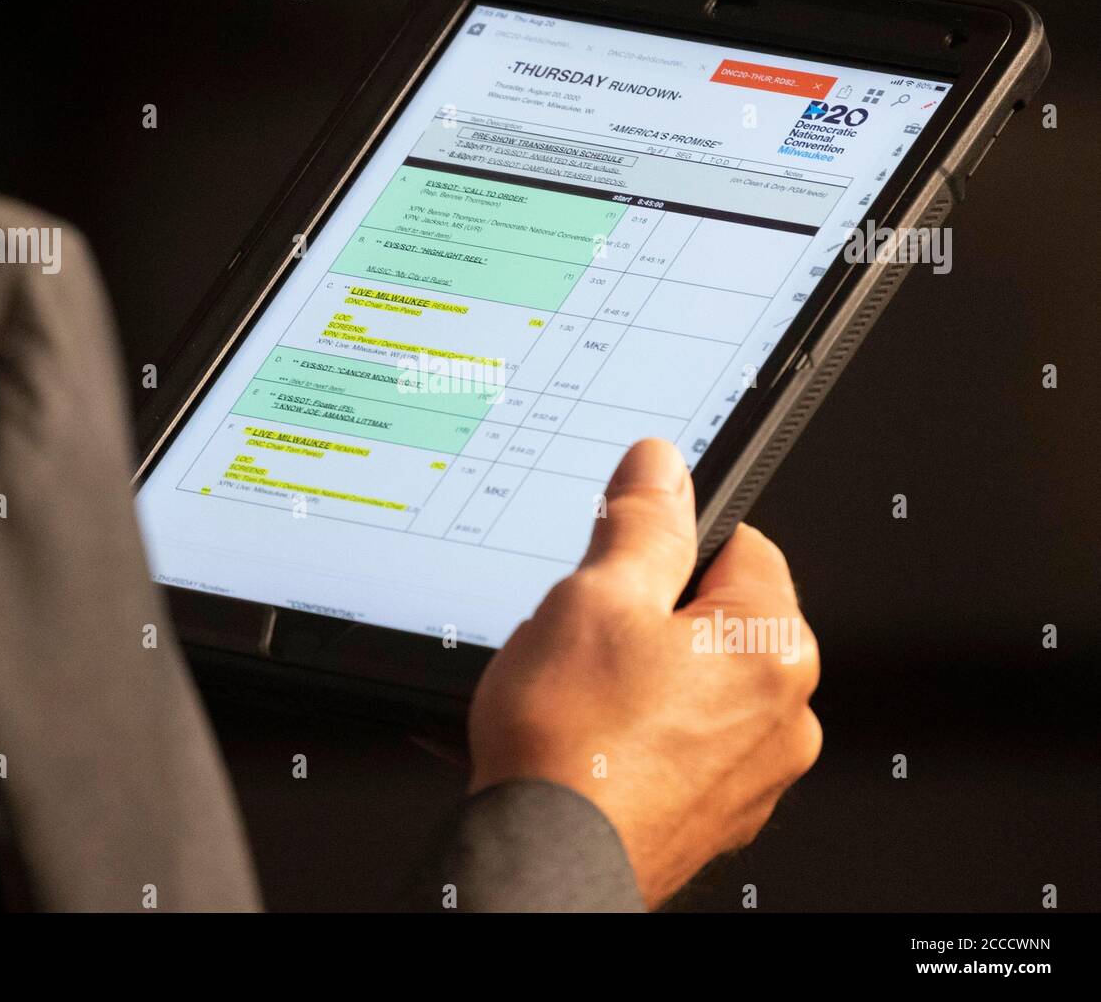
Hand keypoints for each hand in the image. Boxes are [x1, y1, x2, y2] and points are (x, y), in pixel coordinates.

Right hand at [467, 438, 820, 906]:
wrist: (545, 863)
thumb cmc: (573, 745)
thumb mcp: (598, 597)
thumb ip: (643, 522)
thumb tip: (662, 466)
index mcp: (771, 646)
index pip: (744, 543)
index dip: (674, 538)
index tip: (631, 550)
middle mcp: (783, 714)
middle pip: (718, 616)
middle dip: (652, 612)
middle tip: (588, 629)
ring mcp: (752, 773)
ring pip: (696, 681)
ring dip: (644, 673)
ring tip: (578, 691)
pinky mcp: (714, 814)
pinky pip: (682, 742)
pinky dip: (642, 730)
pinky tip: (587, 734)